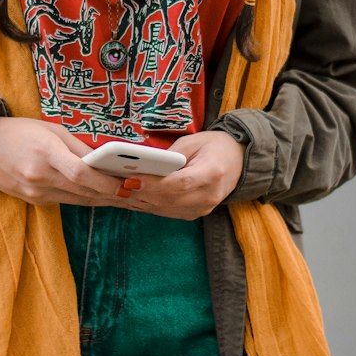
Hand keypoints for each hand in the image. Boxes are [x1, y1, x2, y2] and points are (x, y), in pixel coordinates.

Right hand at [0, 116, 122, 206]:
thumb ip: (78, 147)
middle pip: (84, 191)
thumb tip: (107, 160)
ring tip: (126, 195)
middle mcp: (39, 176)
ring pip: (78, 200)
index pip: (81, 174)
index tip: (128, 182)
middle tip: (137, 191)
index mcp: (45, 153)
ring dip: (103, 199)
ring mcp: (35, 192)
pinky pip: (65, 201)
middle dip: (113, 193)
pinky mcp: (33, 200)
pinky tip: (101, 196)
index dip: (107, 182)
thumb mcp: (50, 130)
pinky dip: (84, 199)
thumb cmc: (19, 132)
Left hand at [115, 130, 245, 220]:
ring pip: (165, 209)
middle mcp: (209, 196)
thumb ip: (171, 155)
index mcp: (212, 173)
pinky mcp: (194, 214)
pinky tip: (131, 197)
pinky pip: (167, 212)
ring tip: (118, 192)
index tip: (132, 179)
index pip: (180, 184)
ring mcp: (202, 209)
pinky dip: (148, 205)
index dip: (155, 184)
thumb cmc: (214, 146)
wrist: (238, 161)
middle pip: (169, 200)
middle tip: (117, 186)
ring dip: (140, 201)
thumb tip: (143, 164)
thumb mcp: (194, 141)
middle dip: (140, 194)